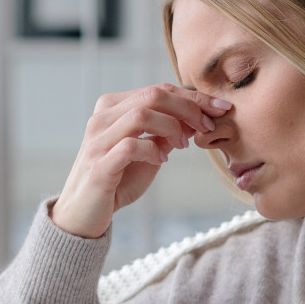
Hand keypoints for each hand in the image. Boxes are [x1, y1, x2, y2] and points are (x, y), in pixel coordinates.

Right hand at [51, 83, 231, 238]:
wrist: (84, 214)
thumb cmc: (118, 180)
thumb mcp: (148, 152)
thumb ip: (166, 133)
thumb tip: (196, 119)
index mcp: (112, 107)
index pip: (158, 89)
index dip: (193, 97)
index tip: (220, 109)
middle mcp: (102, 118)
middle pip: (153, 95)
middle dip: (189, 108)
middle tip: (207, 127)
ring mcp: (98, 140)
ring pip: (142, 115)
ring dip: (172, 127)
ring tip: (184, 145)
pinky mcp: (99, 164)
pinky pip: (131, 146)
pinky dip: (153, 149)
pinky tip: (162, 159)